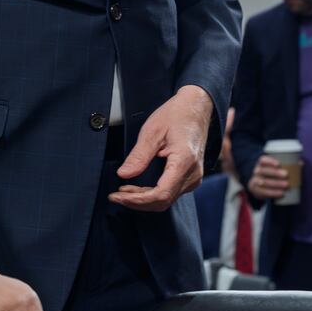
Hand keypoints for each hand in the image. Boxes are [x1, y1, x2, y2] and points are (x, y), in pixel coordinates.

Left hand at [109, 85, 213, 211]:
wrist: (196, 108)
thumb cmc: (176, 115)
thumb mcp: (152, 131)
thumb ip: (139, 155)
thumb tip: (123, 175)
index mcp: (184, 161)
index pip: (161, 194)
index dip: (138, 200)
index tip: (118, 196)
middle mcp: (193, 174)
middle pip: (163, 201)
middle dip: (137, 202)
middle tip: (115, 196)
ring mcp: (194, 177)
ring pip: (166, 200)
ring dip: (143, 200)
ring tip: (123, 192)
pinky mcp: (190, 177)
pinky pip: (170, 193)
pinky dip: (152, 194)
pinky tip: (137, 189)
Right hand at [247, 155, 290, 201]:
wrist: (260, 186)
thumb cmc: (272, 174)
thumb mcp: (276, 168)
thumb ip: (288, 165)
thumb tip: (300, 163)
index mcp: (261, 163)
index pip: (262, 160)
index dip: (269, 161)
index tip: (279, 164)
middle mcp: (256, 171)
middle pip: (263, 170)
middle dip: (275, 173)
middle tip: (286, 175)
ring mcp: (255, 180)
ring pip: (263, 182)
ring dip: (275, 184)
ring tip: (286, 185)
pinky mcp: (255, 190)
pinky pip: (263, 192)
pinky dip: (272, 193)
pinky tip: (281, 193)